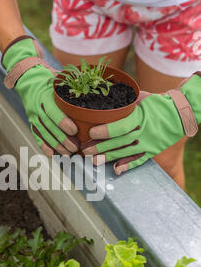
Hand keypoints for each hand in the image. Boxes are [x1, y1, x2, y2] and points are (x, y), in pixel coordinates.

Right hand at [2, 36, 77, 156]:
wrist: (29, 81)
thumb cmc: (50, 82)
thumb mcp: (59, 82)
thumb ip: (72, 89)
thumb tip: (95, 90)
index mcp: (46, 97)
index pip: (54, 112)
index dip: (63, 123)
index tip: (75, 131)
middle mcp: (38, 108)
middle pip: (50, 127)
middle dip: (63, 140)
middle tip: (75, 148)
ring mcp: (34, 117)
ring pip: (44, 135)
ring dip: (56, 146)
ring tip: (68, 154)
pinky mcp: (31, 123)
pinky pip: (37, 137)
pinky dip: (44, 147)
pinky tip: (52, 155)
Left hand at [81, 73, 200, 174]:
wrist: (181, 113)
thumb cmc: (158, 103)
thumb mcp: (143, 97)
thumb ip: (126, 100)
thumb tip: (106, 97)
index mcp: (141, 116)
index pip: (121, 126)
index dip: (105, 131)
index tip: (91, 133)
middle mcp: (145, 131)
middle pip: (120, 141)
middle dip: (101, 147)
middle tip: (86, 151)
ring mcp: (149, 143)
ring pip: (126, 152)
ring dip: (109, 158)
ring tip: (94, 161)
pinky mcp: (153, 150)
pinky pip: (139, 159)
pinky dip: (128, 165)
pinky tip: (117, 170)